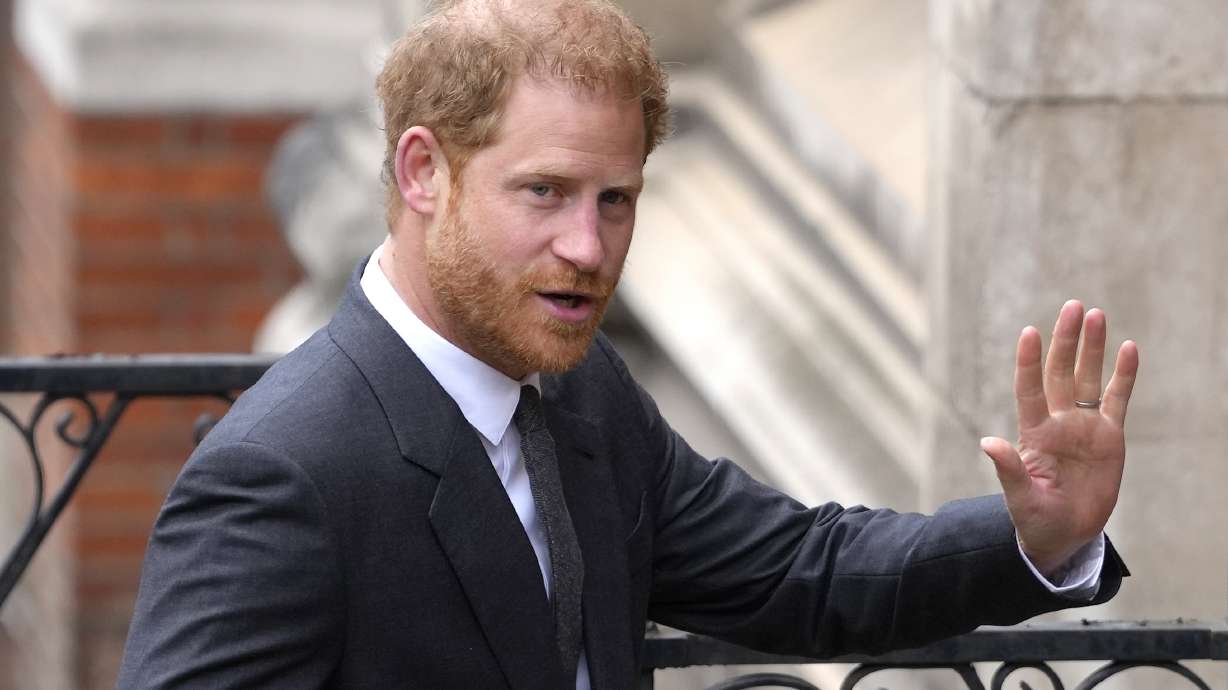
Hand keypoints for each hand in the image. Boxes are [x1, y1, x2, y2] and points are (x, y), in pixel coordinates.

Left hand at [979, 300, 1138, 576]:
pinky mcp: (1110, 436)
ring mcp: (1084, 427)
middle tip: (1073, 306)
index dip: (1029, 362)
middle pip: (1061, 373)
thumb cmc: (1035, 519)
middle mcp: (1058, 422)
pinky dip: (1124, 375)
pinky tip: (1129, 349)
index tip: (1029, 332)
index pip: (1030, 389)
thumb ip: (1009, 470)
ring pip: (1089, 378)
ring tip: (1096, 314)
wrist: (1064, 536)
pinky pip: (1117, 399)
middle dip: (1066, 341)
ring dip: (1092, 348)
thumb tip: (988, 442)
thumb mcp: (1020, 498)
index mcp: (1034, 434)